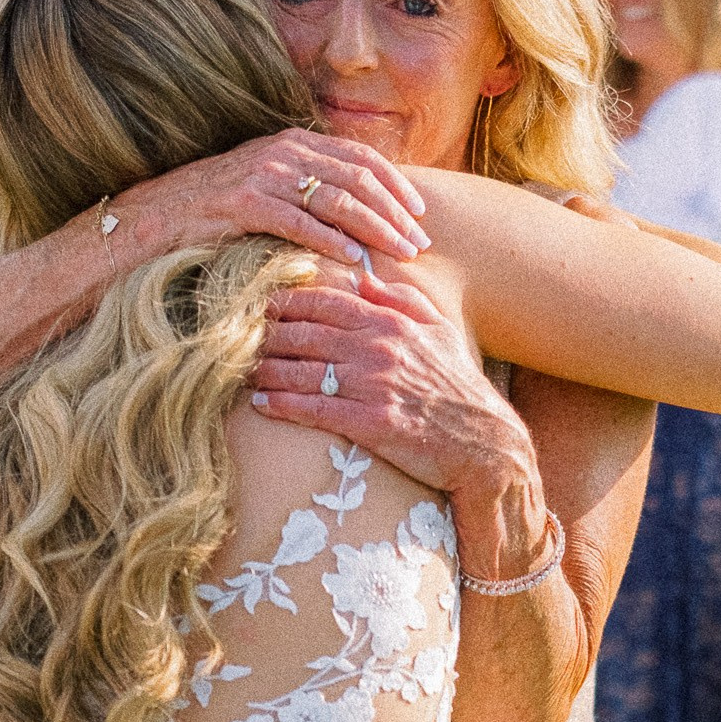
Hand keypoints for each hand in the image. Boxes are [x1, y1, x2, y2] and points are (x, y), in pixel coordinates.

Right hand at [116, 128, 429, 266]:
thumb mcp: (266, 187)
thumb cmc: (214, 210)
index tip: (420, 213)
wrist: (153, 216)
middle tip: (420, 242)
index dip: (395, 184)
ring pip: (336, 199)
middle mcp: (282, 151)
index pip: (360, 158)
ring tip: (399, 253)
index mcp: (293, 143)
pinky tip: (354, 258)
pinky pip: (299, 222)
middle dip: (394, 211)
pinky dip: (331, 240)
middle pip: (357, 178)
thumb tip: (354, 213)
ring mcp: (263, 174)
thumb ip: (306, 189)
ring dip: (375, 228)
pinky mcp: (243, 202)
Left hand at [250, 266, 532, 500]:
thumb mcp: (440, 331)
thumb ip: (402, 299)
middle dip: (264, 333)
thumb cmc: (459, 387)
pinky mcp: (371, 423)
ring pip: (301, 370)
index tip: (259, 302)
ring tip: (240, 370)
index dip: (286, 299)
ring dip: (265, 370)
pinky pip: (314, 410)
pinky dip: (283, 405)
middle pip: (303, 333)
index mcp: (389, 322)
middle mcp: (377, 348)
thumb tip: (365, 276)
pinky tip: (261, 404)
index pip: (324, 300)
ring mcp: (373, 386)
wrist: (486, 445)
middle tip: (234, 335)